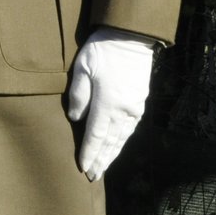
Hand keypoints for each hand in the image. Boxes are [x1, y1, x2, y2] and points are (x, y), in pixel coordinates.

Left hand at [65, 27, 156, 181]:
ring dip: (112, 154)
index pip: (95, 136)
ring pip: (121, 138)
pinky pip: (129, 128)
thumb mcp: (82, 67)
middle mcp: (123, 110)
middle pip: (110, 143)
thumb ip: (78, 95)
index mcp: (108, 103)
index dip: (89, 153)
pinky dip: (122, 141)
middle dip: (101, 161)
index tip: (82, 168)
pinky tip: (117, 146)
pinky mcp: (140, 102)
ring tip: (103, 167)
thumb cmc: (102, 49)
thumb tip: (75, 118)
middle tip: (92, 177)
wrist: (131, 36)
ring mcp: (134, 107)